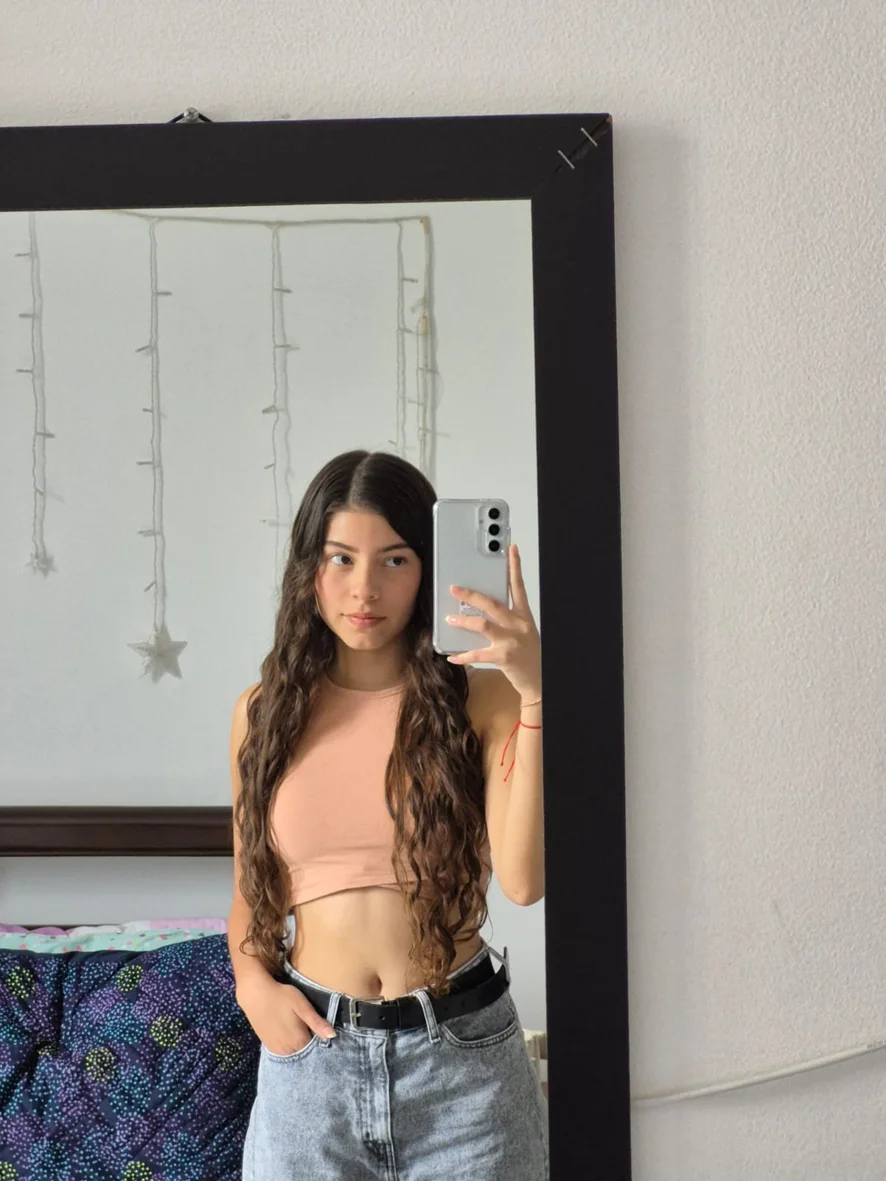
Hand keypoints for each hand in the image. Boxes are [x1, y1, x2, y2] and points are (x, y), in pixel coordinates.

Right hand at [237, 976, 335, 1054]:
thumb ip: (317, 1022)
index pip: (316, 1050)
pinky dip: (290, 1048)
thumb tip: (333, 1036)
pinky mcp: (269, 1047)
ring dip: (300, 1048)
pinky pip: (284, 1053)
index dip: (322, 1042)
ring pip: (294, 1055)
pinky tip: (291, 1037)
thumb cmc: (281, 997)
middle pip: (305, 1054)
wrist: (255, 995)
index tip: (324, 1034)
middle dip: (311, 1047)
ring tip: (302, 1033)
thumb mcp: (302, 1006)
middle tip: (313, 1031)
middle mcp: (288, 1051)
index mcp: (299, 1041)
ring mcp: (277, 1050)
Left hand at [445, 543, 540, 700]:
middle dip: (471, 595)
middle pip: (493, 604)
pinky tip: (452, 656)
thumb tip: (480, 610)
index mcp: (523, 616)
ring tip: (450, 619)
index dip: (514, 566)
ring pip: (483, 625)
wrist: (538, 679)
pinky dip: (462, 655)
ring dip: (463, 621)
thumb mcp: (523, 631)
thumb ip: (507, 619)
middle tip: (454, 589)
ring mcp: (511, 641)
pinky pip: (477, 654)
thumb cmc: (527, 654)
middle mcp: (518, 625)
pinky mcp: (503, 657)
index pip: (519, 586)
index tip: (511, 549)